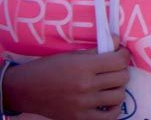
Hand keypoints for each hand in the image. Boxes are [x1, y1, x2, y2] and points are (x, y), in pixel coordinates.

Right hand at [3, 46, 130, 119]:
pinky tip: (108, 101)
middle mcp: (85, 86)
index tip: (119, 54)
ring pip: (119, 96)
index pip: (119, 61)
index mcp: (84, 67)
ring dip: (118, 88)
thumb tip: (118, 41)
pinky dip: (113, 109)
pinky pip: (109, 117)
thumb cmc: (49, 68)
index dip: (123, 55)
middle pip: (122, 77)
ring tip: (110, 84)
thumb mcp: (72, 55)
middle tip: (114, 68)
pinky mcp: (79, 118)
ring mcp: (83, 105)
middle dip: (121, 70)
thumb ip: (98, 50)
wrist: (26, 90)